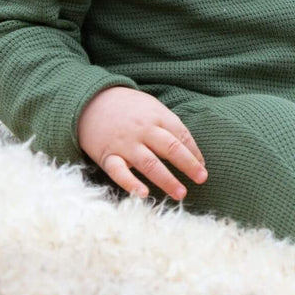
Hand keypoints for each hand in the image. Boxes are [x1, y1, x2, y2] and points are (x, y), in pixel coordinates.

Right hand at [78, 86, 206, 199]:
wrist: (91, 101)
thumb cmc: (128, 107)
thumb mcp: (152, 107)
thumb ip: (169, 125)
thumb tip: (191, 151)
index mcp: (157, 116)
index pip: (181, 135)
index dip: (194, 152)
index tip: (203, 167)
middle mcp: (143, 130)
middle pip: (170, 148)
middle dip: (188, 165)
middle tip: (202, 179)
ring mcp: (125, 143)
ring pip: (149, 163)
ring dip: (167, 180)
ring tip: (181, 193)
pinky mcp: (108, 155)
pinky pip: (119, 171)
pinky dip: (130, 183)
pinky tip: (143, 193)